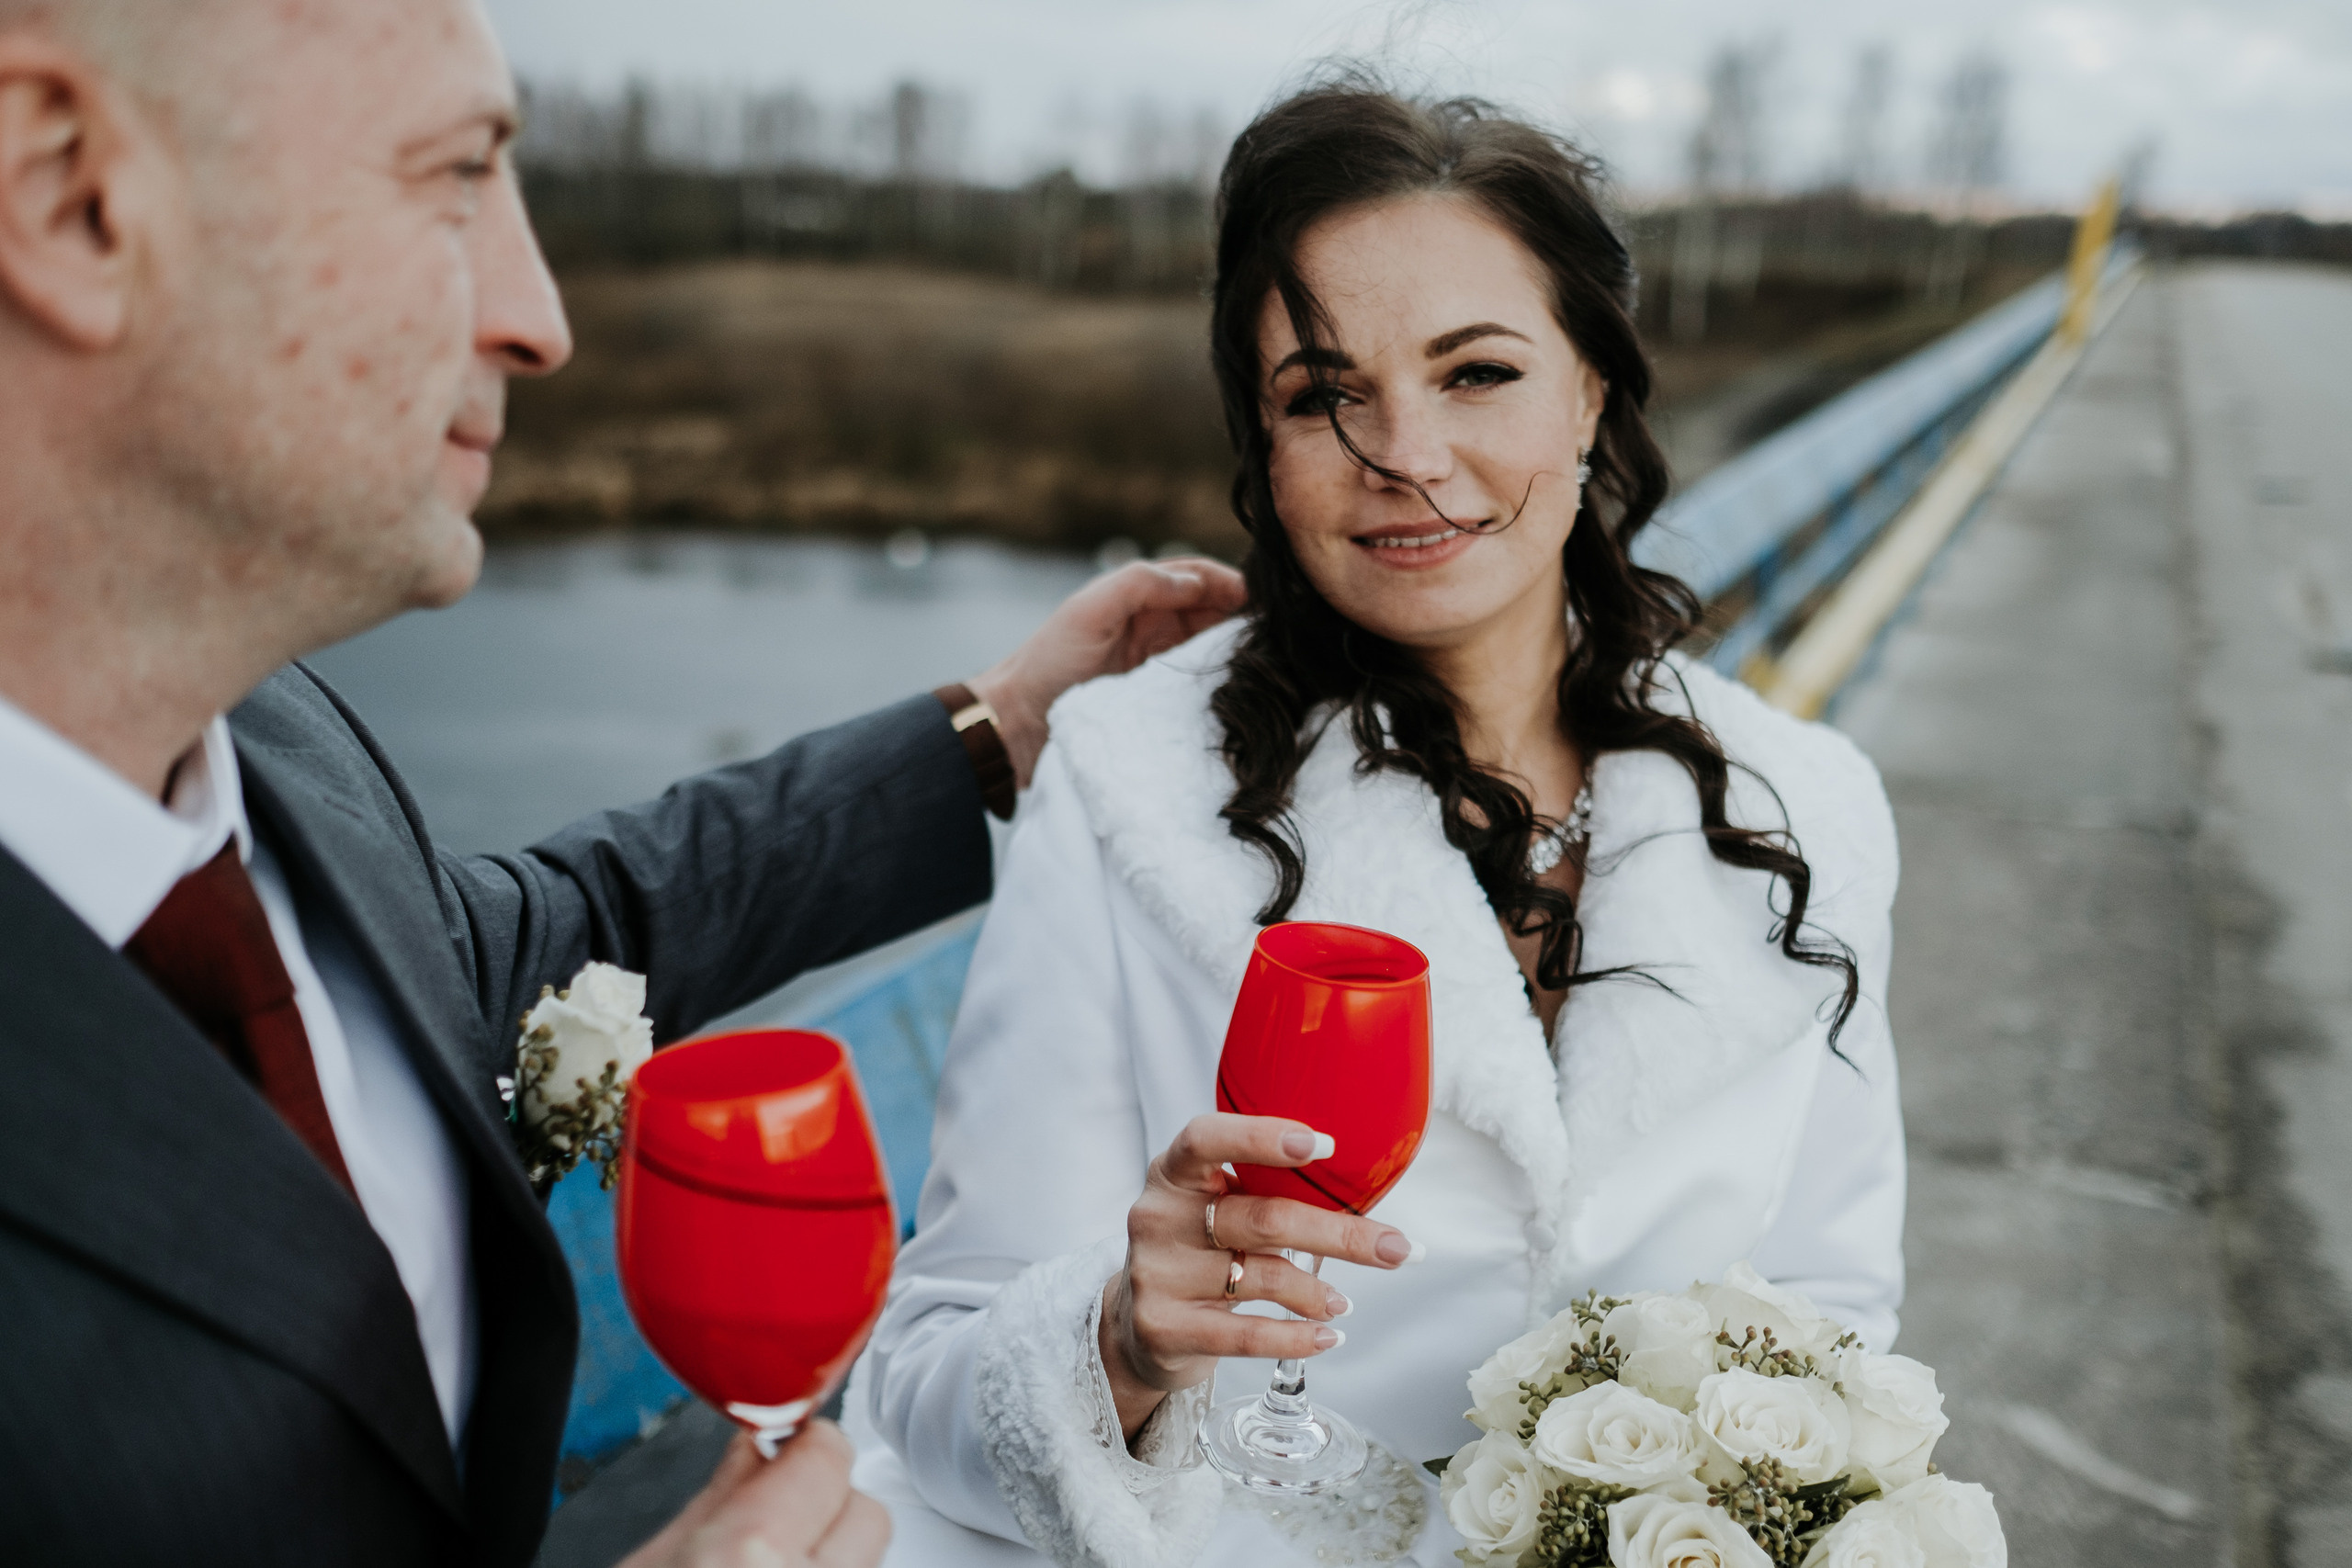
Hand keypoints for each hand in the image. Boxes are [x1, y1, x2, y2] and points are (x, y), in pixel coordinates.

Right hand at [617, 1421, 888, 1567]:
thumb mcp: (650, 1565)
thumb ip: (715, 1502)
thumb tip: (755, 1452)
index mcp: (749, 1553)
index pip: (828, 1454)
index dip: (805, 1443)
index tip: (784, 1445)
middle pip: (868, 1513)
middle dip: (827, 1504)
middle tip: (775, 1514)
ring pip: (867, 1559)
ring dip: (830, 1551)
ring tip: (770, 1560)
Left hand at [968, 558, 1246, 787]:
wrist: (1018, 724)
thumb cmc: (1047, 663)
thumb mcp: (1089, 611)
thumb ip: (1140, 584)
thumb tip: (1197, 582)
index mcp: (1138, 594)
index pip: (1198, 576)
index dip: (1231, 582)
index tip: (1264, 599)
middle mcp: (1153, 623)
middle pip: (1214, 609)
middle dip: (1245, 615)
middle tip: (1279, 633)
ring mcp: (1158, 660)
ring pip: (1213, 645)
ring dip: (1238, 648)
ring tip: (1271, 658)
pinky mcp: (1159, 697)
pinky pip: (1200, 681)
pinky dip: (1223, 679)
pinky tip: (1244, 688)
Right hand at [1098, 1114, 1418, 1441]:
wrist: (1138, 1324)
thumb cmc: (1200, 1250)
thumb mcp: (1215, 1205)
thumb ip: (1264, 1190)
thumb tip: (1366, 1186)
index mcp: (1173, 1172)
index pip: (1206, 1138)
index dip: (1262, 1137)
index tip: (1324, 1145)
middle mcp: (1158, 1216)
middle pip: (1262, 1218)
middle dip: (1340, 1233)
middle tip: (1395, 1248)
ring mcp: (1157, 1272)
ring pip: (1262, 1277)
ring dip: (1318, 1292)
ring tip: (1344, 1303)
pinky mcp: (1163, 1327)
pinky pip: (1245, 1335)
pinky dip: (1296, 1338)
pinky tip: (1327, 1337)